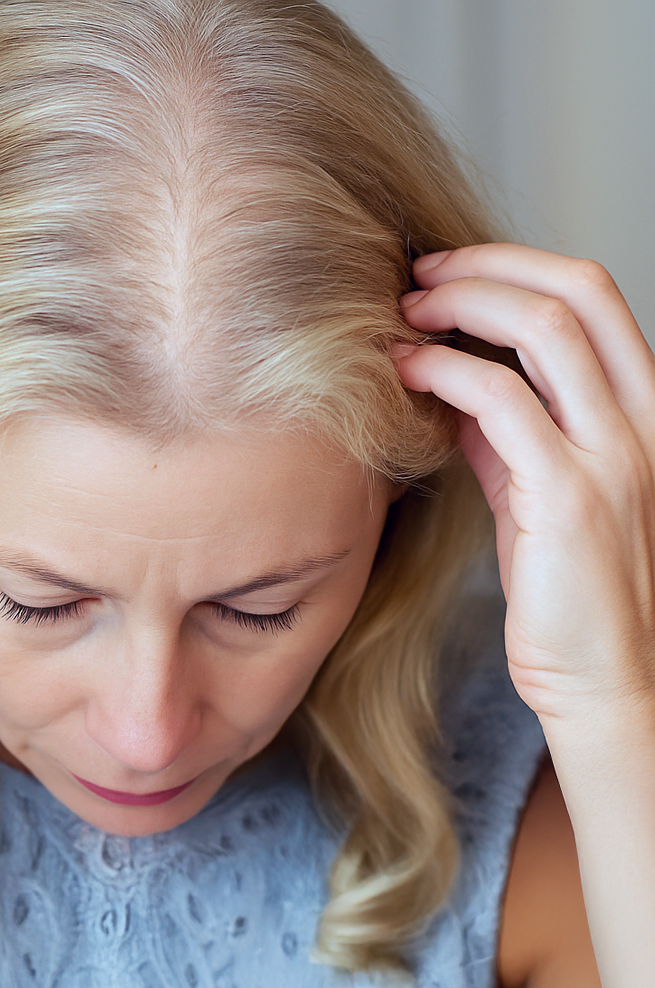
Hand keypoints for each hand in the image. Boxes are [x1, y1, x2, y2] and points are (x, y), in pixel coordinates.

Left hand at [396, 243, 654, 728]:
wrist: (607, 676)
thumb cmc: (567, 587)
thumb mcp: (538, 489)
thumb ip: (508, 431)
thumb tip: (452, 379)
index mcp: (643, 409)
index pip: (593, 295)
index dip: (514, 266)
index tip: (448, 273)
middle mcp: (643, 419)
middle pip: (575, 291)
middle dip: (485, 267)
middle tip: (416, 278)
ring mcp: (614, 453)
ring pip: (544, 330)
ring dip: (460, 305)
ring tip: (402, 316)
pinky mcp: (569, 496)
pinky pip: (501, 402)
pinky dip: (443, 372)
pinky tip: (404, 374)